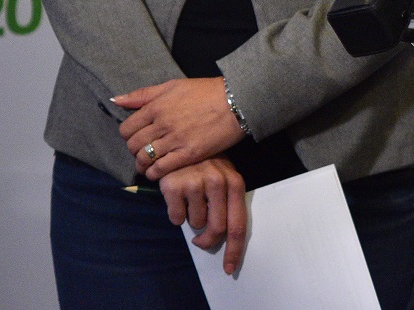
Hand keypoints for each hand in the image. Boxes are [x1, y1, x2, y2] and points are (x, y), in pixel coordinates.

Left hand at [114, 77, 244, 179]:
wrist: (236, 101)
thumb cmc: (206, 91)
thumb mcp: (173, 86)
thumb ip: (143, 94)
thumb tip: (116, 100)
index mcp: (156, 106)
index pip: (127, 128)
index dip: (128, 136)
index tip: (136, 137)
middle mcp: (162, 124)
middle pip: (133, 145)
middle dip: (134, 151)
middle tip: (142, 152)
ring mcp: (175, 140)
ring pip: (144, 159)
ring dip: (142, 164)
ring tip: (148, 165)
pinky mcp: (188, 154)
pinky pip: (161, 169)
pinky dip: (154, 174)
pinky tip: (157, 172)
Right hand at [162, 156, 249, 275]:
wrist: (177, 145)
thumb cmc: (204, 165)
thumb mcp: (223, 177)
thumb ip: (227, 203)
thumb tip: (226, 239)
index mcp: (235, 182)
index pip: (238, 224)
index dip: (234, 250)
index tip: (229, 268)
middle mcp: (218, 182)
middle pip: (217, 229)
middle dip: (207, 241)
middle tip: (200, 241)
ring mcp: (195, 183)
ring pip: (195, 224)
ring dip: (192, 220)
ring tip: (189, 201)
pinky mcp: (174, 186)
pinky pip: (176, 219)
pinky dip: (176, 215)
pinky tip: (176, 198)